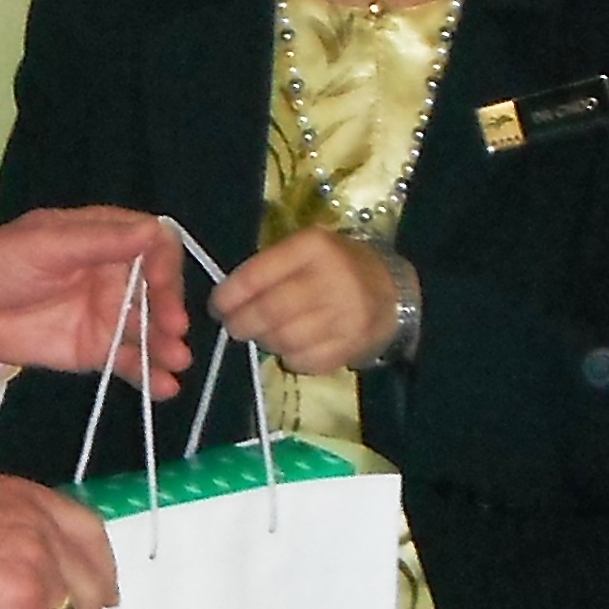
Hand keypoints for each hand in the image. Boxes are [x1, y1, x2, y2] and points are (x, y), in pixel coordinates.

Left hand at [0, 210, 188, 393]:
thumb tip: (154, 231)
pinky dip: (148, 374)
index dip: (164, 263)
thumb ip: (100, 241)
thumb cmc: (1, 262)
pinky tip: (164, 386)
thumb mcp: (46, 243)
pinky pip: (128, 361)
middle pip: (158, 290)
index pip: (153, 245)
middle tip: (173, 329)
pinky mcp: (95, 350)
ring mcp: (108, 315)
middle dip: (169, 308)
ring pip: (148, 329)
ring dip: (167, 344)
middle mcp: (115, 275)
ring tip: (176, 361)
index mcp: (105, 239)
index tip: (161, 283)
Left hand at [208, 229, 401, 377]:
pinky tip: (291, 347)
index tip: (218, 305)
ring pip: (285, 339)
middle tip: (234, 326)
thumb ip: (267, 268)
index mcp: (313, 248)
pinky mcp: (351, 345)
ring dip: (265, 341)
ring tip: (264, 334)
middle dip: (241, 324)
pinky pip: (305, 361)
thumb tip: (227, 300)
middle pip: (269, 311)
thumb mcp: (304, 250)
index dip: (229, 296)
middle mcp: (331, 279)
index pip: (257, 275)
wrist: (390, 290)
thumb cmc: (335, 266)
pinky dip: (290, 358)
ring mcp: (344, 316)